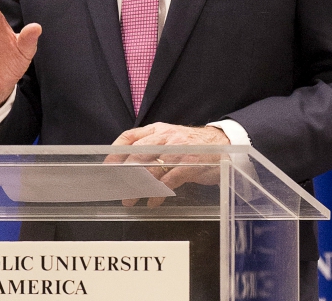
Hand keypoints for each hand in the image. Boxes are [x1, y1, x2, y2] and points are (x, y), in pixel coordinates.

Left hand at [108, 123, 228, 206]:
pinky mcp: (190, 164)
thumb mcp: (170, 139)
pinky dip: (159, 193)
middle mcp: (166, 137)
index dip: (115, 152)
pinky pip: (169, 180)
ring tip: (131, 200)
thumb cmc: (193, 146)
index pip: (130, 136)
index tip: (107, 167)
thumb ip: (151, 146)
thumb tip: (127, 164)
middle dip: (124, 174)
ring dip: (138, 187)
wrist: (224, 145)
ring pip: (151, 168)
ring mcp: (178, 150)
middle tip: (117, 190)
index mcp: (158, 130)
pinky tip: (153, 201)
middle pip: (137, 154)